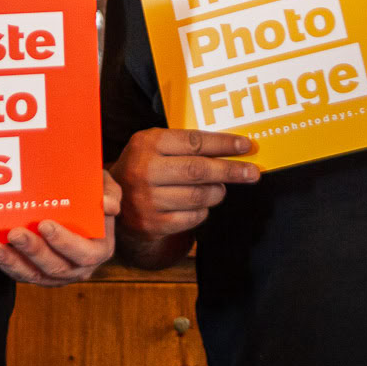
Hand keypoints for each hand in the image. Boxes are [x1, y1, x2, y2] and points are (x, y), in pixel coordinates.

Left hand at [0, 173, 121, 286]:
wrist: (79, 208)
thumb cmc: (92, 195)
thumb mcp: (106, 188)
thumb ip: (110, 193)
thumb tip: (108, 205)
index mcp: (100, 250)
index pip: (83, 253)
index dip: (64, 242)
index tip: (44, 224)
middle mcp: (79, 268)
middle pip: (55, 267)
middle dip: (33, 251)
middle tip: (15, 233)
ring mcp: (58, 275)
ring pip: (34, 275)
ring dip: (13, 262)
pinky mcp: (39, 275)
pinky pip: (21, 274)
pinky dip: (6, 265)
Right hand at [110, 127, 259, 246]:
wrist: (113, 201)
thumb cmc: (145, 167)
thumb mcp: (155, 146)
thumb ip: (185, 144)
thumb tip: (233, 148)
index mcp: (147, 143)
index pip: (194, 142)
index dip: (223, 144)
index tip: (246, 146)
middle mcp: (144, 170)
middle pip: (199, 170)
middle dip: (231, 171)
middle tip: (253, 172)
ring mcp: (146, 199)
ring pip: (199, 196)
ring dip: (217, 193)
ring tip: (219, 189)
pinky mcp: (152, 224)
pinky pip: (193, 217)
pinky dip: (203, 211)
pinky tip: (200, 205)